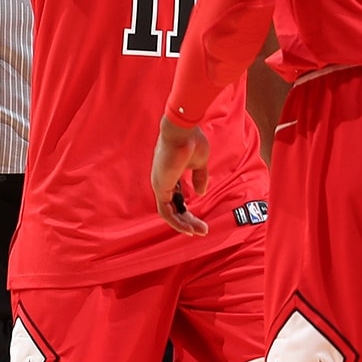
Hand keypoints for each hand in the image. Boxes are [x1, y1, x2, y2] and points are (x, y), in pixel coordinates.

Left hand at [150, 115, 210, 236]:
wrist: (183, 130)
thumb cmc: (191, 141)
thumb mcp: (200, 163)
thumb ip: (200, 178)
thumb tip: (201, 193)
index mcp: (170, 175)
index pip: (177, 198)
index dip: (188, 210)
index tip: (200, 220)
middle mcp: (162, 181)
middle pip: (174, 208)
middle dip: (188, 221)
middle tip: (202, 230)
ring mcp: (159, 185)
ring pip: (169, 213)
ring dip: (184, 224)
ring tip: (199, 231)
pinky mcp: (160, 187)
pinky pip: (166, 212)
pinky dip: (177, 222)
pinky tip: (189, 229)